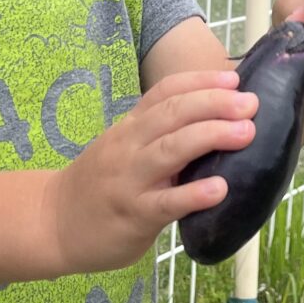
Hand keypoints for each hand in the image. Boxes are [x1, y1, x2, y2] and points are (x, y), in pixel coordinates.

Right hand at [45, 69, 256, 274]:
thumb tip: (218, 124)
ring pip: (170, 150)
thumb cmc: (100, 185)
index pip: (165, 93)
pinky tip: (220, 189)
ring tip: (245, 133)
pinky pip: (166, 203)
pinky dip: (194, 194)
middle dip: (214, 104)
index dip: (200, 82)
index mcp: (130, 127)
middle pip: (172, 114)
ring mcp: (130, 180)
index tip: (234, 79)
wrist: (52, 223)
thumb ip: (160, 136)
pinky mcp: (133, 216)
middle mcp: (129, 146)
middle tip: (251, 103)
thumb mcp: (124, 149)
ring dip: (210, 136)